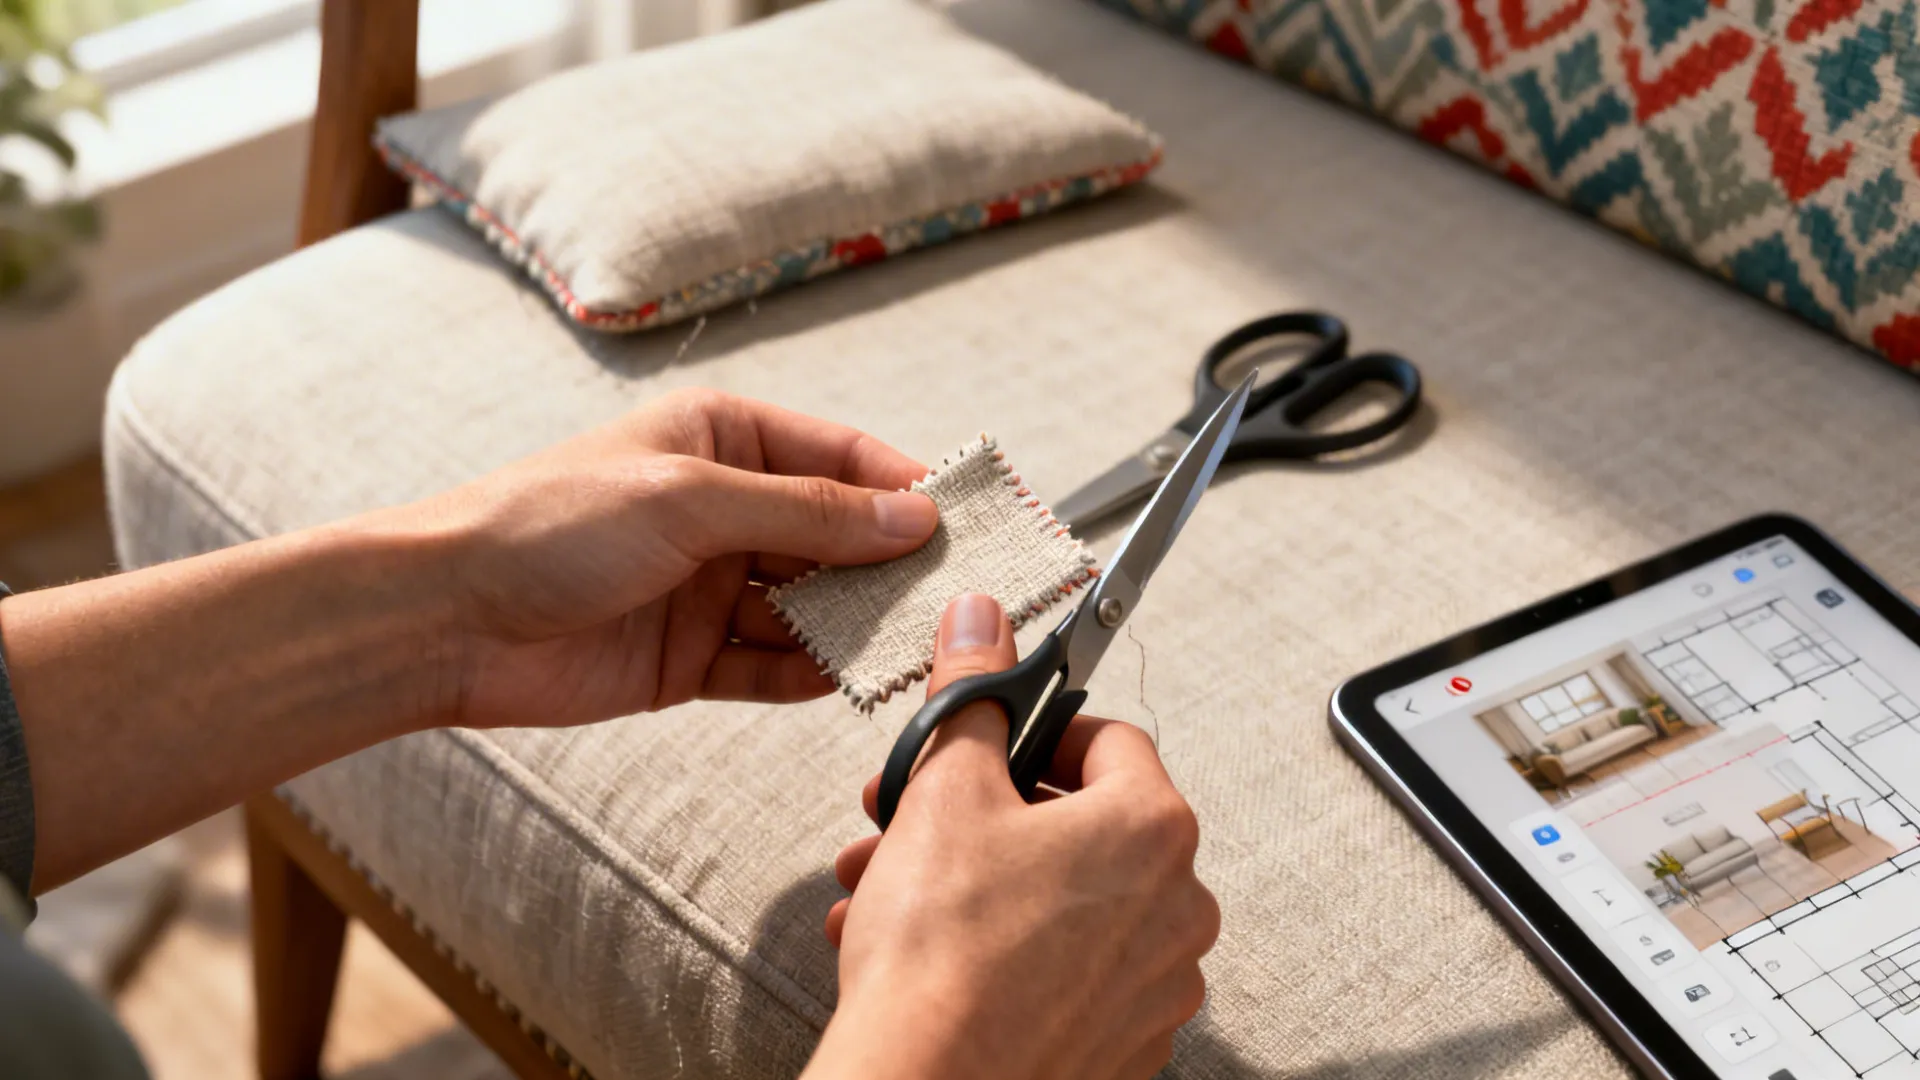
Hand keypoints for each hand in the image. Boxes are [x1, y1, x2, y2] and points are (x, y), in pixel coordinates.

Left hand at [405, 388, 936, 727]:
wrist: (443, 620)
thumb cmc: (549, 526)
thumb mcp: (690, 500)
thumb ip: (807, 514)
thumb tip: (912, 519)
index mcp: (723, 439)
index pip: (844, 456)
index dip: (908, 488)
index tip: (973, 522)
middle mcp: (724, 508)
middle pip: (837, 536)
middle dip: (892, 566)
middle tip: (961, 597)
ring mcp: (710, 585)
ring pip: (812, 606)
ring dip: (858, 626)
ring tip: (916, 647)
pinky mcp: (692, 657)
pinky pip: (772, 664)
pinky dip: (811, 674)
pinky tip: (850, 683)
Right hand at [805, 594, 1219, 1079]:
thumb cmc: (941, 952)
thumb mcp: (945, 790)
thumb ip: (971, 694)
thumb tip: (982, 623)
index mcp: (1152, 829)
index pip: (1108, 738)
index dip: (1033, 731)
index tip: (985, 744)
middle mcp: (1177, 908)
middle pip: (1079, 825)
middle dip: (982, 816)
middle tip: (910, 819)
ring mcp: (1155, 987)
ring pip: (1061, 903)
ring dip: (975, 884)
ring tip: (887, 891)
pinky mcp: (1122, 1045)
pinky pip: (1063, 974)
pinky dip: (1000, 954)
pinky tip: (923, 955)